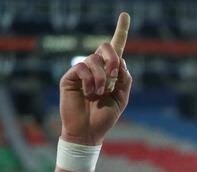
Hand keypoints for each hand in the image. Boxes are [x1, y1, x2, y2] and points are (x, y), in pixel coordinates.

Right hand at [59, 12, 130, 145]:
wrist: (89, 132)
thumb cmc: (105, 117)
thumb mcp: (122, 98)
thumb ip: (125, 80)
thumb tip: (120, 62)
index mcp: (111, 72)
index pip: (116, 48)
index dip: (121, 31)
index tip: (126, 14)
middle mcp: (97, 68)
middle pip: (106, 47)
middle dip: (113, 58)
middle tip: (115, 74)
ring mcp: (83, 71)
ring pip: (95, 60)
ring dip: (103, 78)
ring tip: (99, 93)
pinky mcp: (70, 76)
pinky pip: (82, 67)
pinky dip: (90, 81)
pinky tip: (89, 93)